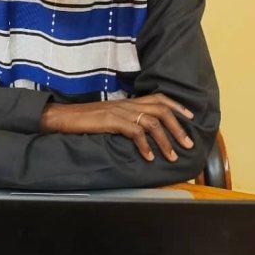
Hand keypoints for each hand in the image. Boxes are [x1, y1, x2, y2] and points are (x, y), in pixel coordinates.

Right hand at [40, 93, 193, 161]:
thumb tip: (141, 131)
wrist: (64, 116)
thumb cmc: (86, 119)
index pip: (158, 97)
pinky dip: (144, 146)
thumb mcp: (110, 117)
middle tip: (188, 144)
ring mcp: (120, 112)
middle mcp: (127, 104)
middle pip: (161, 109)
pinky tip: (148, 157)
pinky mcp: (112, 121)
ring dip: (165, 141)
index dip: (177, 106)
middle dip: (178, 127)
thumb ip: (126, 120)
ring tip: (172, 156)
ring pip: (152, 122)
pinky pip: (135, 132)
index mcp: (128, 102)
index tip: (190, 118)